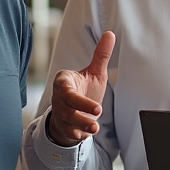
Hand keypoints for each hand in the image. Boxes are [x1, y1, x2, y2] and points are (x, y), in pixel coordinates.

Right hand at [46, 31, 114, 145]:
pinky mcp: (63, 126)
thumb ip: (100, 55)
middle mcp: (59, 98)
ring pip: (68, 122)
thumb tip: (110, 34)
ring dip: (81, 126)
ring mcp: (60, 113)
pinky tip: (87, 135)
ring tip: (94, 128)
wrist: (73, 109)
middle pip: (66, 107)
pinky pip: (69, 132)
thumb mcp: (93, 72)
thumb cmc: (83, 88)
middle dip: (81, 113)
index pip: (66, 90)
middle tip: (97, 113)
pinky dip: (78, 135)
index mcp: (64, 82)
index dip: (79, 99)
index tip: (96, 106)